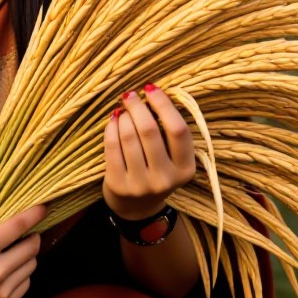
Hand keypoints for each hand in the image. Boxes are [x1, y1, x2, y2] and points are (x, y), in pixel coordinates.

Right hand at [0, 172, 44, 297]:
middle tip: (24, 232)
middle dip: (31, 237)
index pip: (19, 227)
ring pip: (30, 269)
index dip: (34, 214)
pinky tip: (5, 273)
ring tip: (13, 252)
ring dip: (26, 258)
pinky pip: (23, 288)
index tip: (43, 207)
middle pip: (32, 248)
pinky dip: (20, 278)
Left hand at [102, 84, 195, 221]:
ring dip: (124, 116)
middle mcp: (165, 179)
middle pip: (150, 131)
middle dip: (138, 106)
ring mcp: (141, 184)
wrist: (136, 208)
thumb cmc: (156, 172)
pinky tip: (113, 120)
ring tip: (123, 109)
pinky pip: (112, 147)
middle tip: (130, 95)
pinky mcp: (119, 185)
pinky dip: (111, 128)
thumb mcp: (172, 159)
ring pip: (128, 137)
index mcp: (186, 169)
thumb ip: (168, 133)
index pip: (178, 130)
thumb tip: (151, 93)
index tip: (151, 88)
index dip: (164, 105)